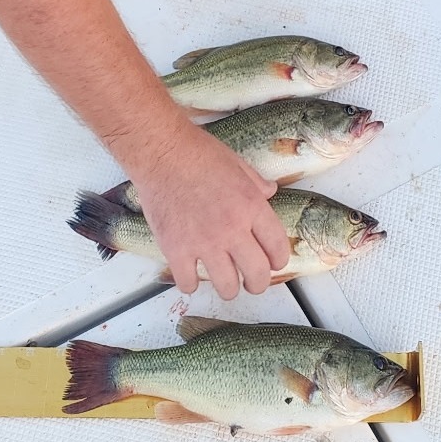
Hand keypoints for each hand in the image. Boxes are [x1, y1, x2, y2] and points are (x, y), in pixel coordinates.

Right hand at [126, 123, 291, 298]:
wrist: (162, 152)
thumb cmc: (199, 153)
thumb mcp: (238, 164)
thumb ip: (257, 184)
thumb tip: (271, 192)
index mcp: (251, 206)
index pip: (277, 247)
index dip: (278, 261)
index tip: (273, 264)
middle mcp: (232, 229)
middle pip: (257, 275)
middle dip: (257, 283)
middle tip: (251, 282)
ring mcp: (203, 242)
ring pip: (227, 287)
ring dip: (228, 288)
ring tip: (225, 282)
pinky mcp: (176, 250)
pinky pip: (189, 284)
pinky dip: (191, 283)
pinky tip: (191, 273)